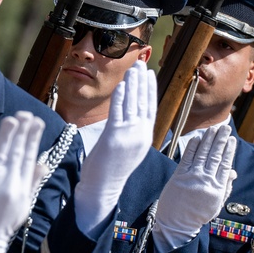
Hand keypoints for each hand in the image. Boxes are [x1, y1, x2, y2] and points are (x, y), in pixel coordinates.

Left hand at [0, 112, 46, 252]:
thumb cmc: (1, 225)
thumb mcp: (23, 206)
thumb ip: (32, 183)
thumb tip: (42, 164)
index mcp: (22, 189)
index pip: (30, 158)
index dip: (33, 139)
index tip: (37, 123)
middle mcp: (9, 184)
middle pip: (17, 152)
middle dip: (22, 131)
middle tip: (26, 114)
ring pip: (1, 152)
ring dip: (7, 133)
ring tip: (13, 118)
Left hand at [74, 62, 156, 236]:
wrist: (103, 188)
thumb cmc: (111, 169)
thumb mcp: (129, 149)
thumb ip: (133, 131)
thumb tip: (132, 115)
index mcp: (145, 137)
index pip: (150, 108)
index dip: (150, 90)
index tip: (149, 74)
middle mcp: (140, 135)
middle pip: (143, 102)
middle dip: (142, 81)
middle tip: (141, 64)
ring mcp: (128, 135)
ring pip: (133, 104)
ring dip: (133, 84)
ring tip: (133, 69)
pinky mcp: (114, 136)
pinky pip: (119, 112)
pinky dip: (121, 97)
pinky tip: (121, 85)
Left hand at [154, 124, 237, 249]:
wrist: (177, 224)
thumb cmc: (197, 214)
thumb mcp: (216, 204)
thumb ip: (225, 187)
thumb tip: (233, 171)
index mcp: (217, 188)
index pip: (226, 164)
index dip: (229, 150)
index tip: (232, 140)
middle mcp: (206, 181)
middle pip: (216, 156)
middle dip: (221, 140)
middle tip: (225, 128)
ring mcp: (192, 177)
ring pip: (203, 154)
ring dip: (209, 139)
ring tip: (214, 129)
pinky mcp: (179, 176)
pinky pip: (187, 158)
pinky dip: (192, 147)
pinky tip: (197, 138)